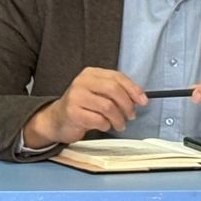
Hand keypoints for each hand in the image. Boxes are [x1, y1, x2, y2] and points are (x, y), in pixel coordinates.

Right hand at [23, 68, 146, 146]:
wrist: (57, 119)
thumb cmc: (82, 107)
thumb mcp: (98, 93)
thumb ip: (116, 92)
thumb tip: (139, 97)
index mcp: (90, 73)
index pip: (117, 77)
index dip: (133, 89)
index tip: (143, 101)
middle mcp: (82, 82)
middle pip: (114, 90)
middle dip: (127, 105)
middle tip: (131, 115)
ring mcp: (76, 96)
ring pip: (108, 107)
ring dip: (119, 119)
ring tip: (119, 124)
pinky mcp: (73, 112)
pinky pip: (99, 120)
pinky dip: (106, 125)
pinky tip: (104, 126)